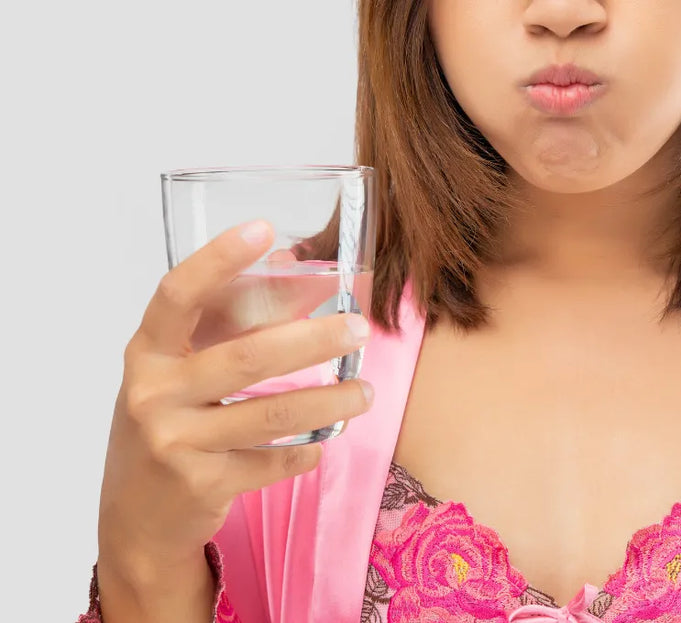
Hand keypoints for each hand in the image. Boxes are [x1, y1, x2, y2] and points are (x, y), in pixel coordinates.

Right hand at [96, 220, 372, 585]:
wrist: (136, 514)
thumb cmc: (168, 422)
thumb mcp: (176, 371)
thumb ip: (222, 326)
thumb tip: (292, 265)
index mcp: (147, 353)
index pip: (178, 295)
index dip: (218, 259)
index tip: (263, 228)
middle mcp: (154, 394)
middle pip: (247, 357)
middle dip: (313, 339)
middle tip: (359, 328)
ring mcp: (176, 442)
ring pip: (271, 414)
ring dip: (330, 401)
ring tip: (365, 391)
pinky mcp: (203, 484)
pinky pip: (274, 461)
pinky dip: (307, 449)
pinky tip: (322, 440)